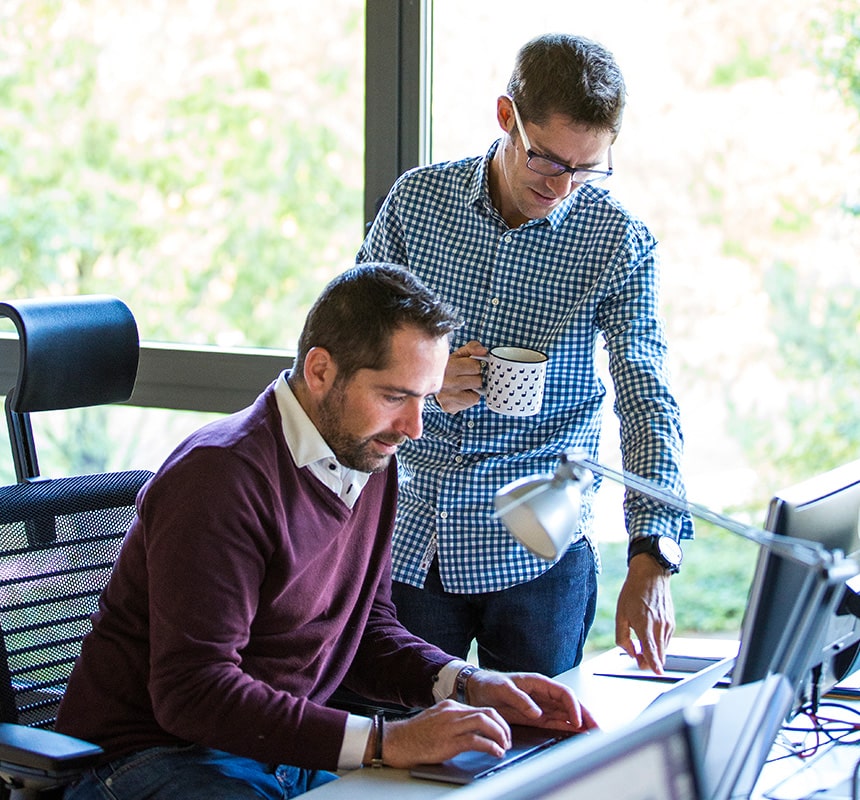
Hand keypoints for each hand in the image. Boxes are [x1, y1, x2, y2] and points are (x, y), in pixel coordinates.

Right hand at [376, 700, 511, 768]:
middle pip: (488, 712)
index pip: (482, 708)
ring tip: (504, 747)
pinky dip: (490, 746)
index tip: (503, 733)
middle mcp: (452, 711)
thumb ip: (454, 722)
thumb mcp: (437, 721)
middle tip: (507, 740)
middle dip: (503, 727)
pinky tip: (495, 753)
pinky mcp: (448, 741)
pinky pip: (476, 740)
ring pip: (485, 722)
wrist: (395, 741)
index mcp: (451, 705)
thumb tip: (474, 733)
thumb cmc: (414, 735)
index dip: (497, 721)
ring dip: (500, 735)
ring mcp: (450, 725)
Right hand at [434, 340, 487, 413]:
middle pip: (478, 379)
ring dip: (476, 387)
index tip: (473, 366)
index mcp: (448, 365)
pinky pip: (473, 400)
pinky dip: (472, 397)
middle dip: (478, 376)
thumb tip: (484, 351)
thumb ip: (472, 348)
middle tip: (470, 376)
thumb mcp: (460, 354)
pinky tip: (464, 393)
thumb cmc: (451, 368)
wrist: (435, 387)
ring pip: (477, 389)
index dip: (478, 365)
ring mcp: (446, 395)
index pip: (475, 366)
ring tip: (467, 384)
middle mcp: (445, 381)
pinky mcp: (449, 406)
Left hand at [466, 671, 597, 733]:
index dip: (574, 707)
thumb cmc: (490, 684)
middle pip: (570, 704)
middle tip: (597, 729)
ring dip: (580, 724)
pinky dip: (567, 728)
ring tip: (592, 735)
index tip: (577, 721)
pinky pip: (556, 722)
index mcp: (539, 682)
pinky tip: (576, 735)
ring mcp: (541, 705)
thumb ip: (521, 699)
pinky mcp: (536, 716)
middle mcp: (543, 694)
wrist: (476, 690)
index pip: (564, 694)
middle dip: (585, 716)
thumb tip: (537, 712)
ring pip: (566, 714)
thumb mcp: (503, 689)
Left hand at [615, 554, 674, 673]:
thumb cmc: (633, 592)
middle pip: (659, 654)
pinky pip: (666, 640)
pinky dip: (658, 644)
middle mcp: (659, 626)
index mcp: (644, 624)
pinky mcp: (671, 623)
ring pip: (663, 649)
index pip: (651, 650)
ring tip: (640, 644)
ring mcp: (668, 625)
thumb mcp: (620, 614)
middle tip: (637, 657)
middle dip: (649, 662)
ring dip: (653, 653)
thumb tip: (630, 652)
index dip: (654, 664)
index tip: (658, 673)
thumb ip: (622, 636)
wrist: (651, 574)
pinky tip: (649, 635)